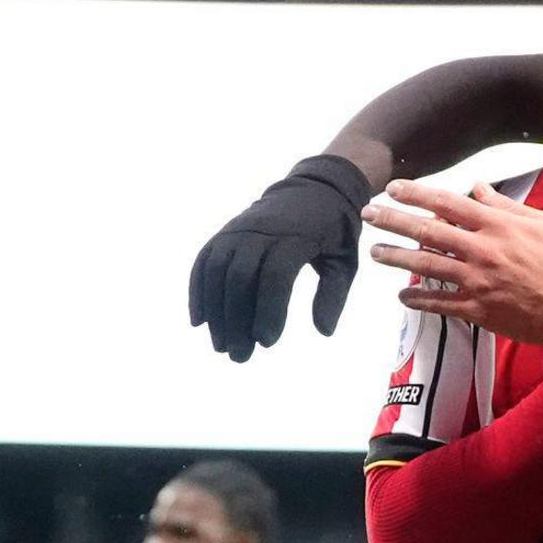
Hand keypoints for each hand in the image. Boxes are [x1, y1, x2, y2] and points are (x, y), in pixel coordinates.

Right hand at [190, 154, 373, 360]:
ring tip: (221, 345)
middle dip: (236, 321)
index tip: (267, 342)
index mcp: (295, 237)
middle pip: (239, 278)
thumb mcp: (344, 261)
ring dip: (215, 312)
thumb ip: (334, 295)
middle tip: (240, 355)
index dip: (268, 311)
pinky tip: (200, 320)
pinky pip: (205, 260)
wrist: (316, 187)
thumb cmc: (334, 230)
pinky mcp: (226, 231)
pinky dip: (198, 290)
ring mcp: (240, 229)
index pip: (274, 276)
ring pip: (217, 271)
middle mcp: (262, 231)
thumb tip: (324, 331)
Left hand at [362, 179, 542, 345]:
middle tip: (368, 215)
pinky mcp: (479, 310)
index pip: (447, 204)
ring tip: (375, 252)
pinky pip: (440, 304)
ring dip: (396, 259)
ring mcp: (478, 282)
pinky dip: (418, 300)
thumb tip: (477, 189)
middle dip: (393, 221)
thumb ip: (506, 207)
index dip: (416, 194)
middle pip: (427, 232)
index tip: (393, 188)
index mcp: (497, 226)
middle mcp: (482, 251)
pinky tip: (402, 297)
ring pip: (426, 267)